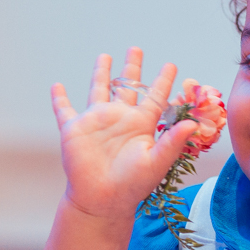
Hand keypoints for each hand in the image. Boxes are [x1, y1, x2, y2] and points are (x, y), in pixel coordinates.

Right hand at [52, 47, 196, 219]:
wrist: (103, 201)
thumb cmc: (132, 185)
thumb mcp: (157, 162)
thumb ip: (173, 142)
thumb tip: (194, 123)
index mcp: (140, 124)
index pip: (154, 96)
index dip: (163, 81)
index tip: (171, 65)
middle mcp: (119, 119)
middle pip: (127, 86)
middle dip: (132, 67)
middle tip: (136, 48)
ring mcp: (96, 123)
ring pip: (98, 90)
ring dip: (101, 73)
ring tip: (104, 56)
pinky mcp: (74, 130)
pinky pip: (64, 110)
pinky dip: (59, 98)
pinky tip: (56, 86)